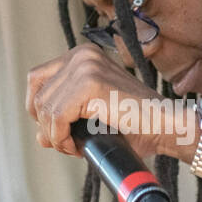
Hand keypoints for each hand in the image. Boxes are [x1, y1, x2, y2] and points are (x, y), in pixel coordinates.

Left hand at [25, 44, 190, 159]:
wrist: (165, 127)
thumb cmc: (137, 125)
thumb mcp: (91, 118)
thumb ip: (64, 120)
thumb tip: (39, 136)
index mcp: (82, 56)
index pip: (36, 80)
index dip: (39, 110)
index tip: (56, 130)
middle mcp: (82, 55)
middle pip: (37, 95)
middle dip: (47, 126)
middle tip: (68, 143)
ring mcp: (86, 66)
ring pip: (45, 108)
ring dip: (55, 136)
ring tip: (75, 146)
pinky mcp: (90, 83)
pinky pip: (57, 116)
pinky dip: (61, 137)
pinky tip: (77, 146)